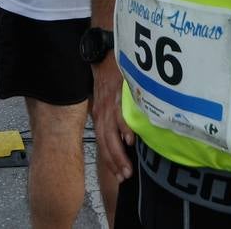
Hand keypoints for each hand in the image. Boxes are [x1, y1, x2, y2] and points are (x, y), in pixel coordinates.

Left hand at [91, 56, 134, 181]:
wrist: (104, 52)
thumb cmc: (107, 75)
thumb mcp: (106, 98)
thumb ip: (111, 114)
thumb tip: (123, 133)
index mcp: (99, 115)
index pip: (102, 142)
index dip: (109, 160)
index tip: (118, 176)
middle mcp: (101, 113)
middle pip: (105, 142)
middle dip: (114, 162)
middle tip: (124, 177)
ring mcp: (108, 105)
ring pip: (111, 133)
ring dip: (119, 152)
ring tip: (128, 168)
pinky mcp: (116, 94)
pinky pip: (120, 115)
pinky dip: (124, 129)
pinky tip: (131, 141)